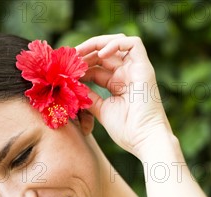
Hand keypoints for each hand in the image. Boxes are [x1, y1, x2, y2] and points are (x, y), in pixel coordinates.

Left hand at [76, 34, 174, 158]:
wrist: (145, 139)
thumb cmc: (127, 130)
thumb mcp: (101, 110)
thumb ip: (90, 96)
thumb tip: (74, 85)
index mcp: (118, 84)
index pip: (97, 67)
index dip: (81, 66)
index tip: (65, 69)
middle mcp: (127, 74)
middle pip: (104, 53)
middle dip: (85, 53)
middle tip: (69, 59)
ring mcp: (136, 69)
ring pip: (118, 43)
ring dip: (97, 44)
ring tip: (80, 53)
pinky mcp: (144, 67)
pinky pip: (133, 44)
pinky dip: (116, 43)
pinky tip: (100, 53)